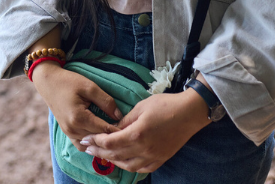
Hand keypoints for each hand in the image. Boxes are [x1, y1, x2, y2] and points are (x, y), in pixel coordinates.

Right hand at [32, 62, 122, 150]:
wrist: (49, 82)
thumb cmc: (69, 82)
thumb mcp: (90, 87)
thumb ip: (105, 101)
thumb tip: (119, 115)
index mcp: (79, 118)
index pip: (104, 130)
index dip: (118, 130)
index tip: (131, 129)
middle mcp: (73, 129)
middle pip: (98, 139)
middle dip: (111, 137)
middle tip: (126, 133)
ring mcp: (68, 133)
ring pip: (90, 144)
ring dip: (101, 141)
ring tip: (115, 135)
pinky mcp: (67, 132)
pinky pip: (81, 144)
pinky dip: (91, 143)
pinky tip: (100, 137)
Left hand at [80, 89, 210, 172]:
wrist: (189, 113)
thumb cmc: (166, 105)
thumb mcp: (142, 106)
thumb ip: (126, 120)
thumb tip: (113, 128)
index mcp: (137, 134)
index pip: (110, 143)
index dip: (95, 142)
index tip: (85, 140)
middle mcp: (143, 150)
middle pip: (115, 155)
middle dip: (99, 152)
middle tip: (87, 149)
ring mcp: (152, 157)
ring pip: (126, 165)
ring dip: (112, 161)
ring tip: (103, 155)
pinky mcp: (160, 160)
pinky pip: (140, 169)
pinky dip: (129, 166)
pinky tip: (124, 161)